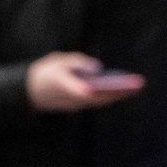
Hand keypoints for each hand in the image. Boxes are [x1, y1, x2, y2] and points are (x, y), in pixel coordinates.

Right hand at [26, 52, 144, 111]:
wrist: (29, 90)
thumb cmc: (46, 72)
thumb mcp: (59, 60)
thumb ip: (78, 62)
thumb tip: (97, 67)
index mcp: (66, 87)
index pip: (89, 91)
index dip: (104, 90)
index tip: (120, 86)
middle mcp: (72, 100)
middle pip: (99, 98)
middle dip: (119, 93)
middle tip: (137, 86)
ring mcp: (75, 106)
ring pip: (99, 102)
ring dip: (116, 96)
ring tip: (133, 88)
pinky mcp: (77, 106)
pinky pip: (95, 102)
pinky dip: (108, 97)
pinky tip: (119, 90)